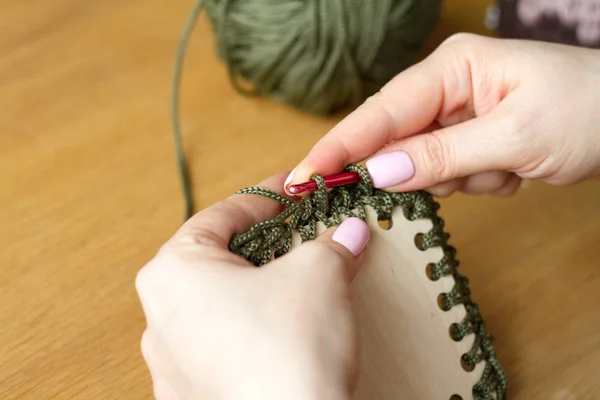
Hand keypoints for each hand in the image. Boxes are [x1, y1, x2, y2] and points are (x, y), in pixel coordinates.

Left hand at [135, 173, 370, 399]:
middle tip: (305, 234)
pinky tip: (284, 332)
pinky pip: (222, 342)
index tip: (296, 190)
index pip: (225, 213)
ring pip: (220, 302)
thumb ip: (331, 242)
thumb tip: (348, 232)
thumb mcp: (318, 273)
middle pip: (220, 258)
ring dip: (260, 286)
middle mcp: (160, 315)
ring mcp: (171, 361)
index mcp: (173, 271)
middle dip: (267, 243)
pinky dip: (252, 327)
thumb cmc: (289, 349)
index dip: (269, 196)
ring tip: (300, 282)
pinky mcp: (190, 394)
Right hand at [284, 34, 599, 196]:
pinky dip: (481, 182)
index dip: (339, 148)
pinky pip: (452, 175)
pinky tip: (516, 170)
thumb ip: (440, 156)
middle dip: (418, 170)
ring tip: (509, 166)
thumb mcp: (514, 135)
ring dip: (462, 179)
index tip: (301, 179)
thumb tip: (375, 173)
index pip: (379, 114)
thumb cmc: (589, 109)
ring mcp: (460, 115)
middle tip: (452, 178)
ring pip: (425, 166)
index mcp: (451, 68)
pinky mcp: (472, 140)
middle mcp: (448, 87)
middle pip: (396, 141)